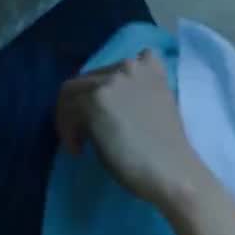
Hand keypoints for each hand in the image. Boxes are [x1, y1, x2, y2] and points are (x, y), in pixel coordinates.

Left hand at [55, 49, 202, 207]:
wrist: (169, 168)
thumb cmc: (167, 147)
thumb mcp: (158, 104)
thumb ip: (137, 91)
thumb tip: (108, 99)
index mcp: (150, 67)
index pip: (113, 68)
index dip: (104, 90)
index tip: (104, 112)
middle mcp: (130, 66)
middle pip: (87, 79)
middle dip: (82, 104)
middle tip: (87, 131)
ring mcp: (111, 81)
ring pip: (70, 92)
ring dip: (70, 117)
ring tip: (81, 142)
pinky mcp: (94, 100)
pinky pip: (66, 112)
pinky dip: (68, 132)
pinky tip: (80, 150)